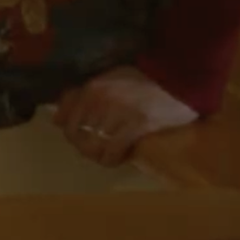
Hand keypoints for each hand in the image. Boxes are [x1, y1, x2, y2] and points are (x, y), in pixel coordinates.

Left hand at [54, 65, 198, 166]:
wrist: (181, 79)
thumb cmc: (147, 79)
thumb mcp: (111, 79)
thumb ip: (84, 96)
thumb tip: (57, 118)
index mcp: (91, 87)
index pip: (64, 118)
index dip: (70, 133)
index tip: (82, 137)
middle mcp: (99, 100)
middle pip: (76, 135)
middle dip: (84, 146)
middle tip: (99, 148)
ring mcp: (117, 113)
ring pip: (92, 146)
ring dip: (99, 155)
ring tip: (110, 154)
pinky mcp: (136, 125)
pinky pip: (113, 151)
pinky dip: (113, 159)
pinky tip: (122, 157)